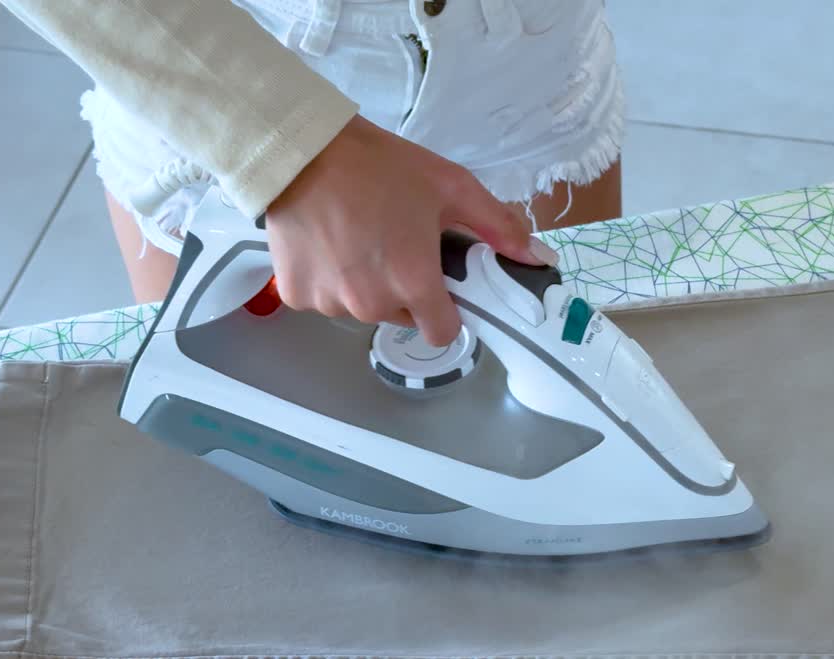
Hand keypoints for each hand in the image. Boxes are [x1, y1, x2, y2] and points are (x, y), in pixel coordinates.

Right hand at [262, 115, 558, 344]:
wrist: (302, 150)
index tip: (441, 285)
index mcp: (413, 284)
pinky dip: (329, 280)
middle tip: (396, 244)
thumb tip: (537, 257)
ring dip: (365, 285)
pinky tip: (328, 243)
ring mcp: (330, 303)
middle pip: (402, 317)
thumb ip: (497, 225)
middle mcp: (371, 303)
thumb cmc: (381, 167)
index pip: (443, 333)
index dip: (446, 312)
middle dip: (405, 291)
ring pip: (361, 309)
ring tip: (358, 237)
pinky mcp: (296, 294)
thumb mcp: (451, 186)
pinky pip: (324, 299)